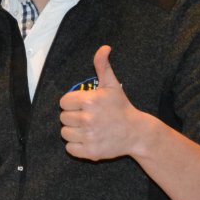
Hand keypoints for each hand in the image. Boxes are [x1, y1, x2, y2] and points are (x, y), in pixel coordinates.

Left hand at [60, 45, 145, 159]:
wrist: (136, 133)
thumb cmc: (121, 107)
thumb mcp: (113, 85)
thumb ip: (103, 65)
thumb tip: (104, 47)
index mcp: (89, 100)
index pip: (64, 102)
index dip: (72, 103)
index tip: (83, 105)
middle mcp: (87, 118)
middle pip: (64, 118)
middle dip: (73, 117)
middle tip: (88, 117)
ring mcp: (88, 136)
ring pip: (65, 133)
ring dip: (73, 131)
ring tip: (88, 128)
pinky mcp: (90, 152)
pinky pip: (70, 148)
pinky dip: (76, 146)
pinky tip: (88, 139)